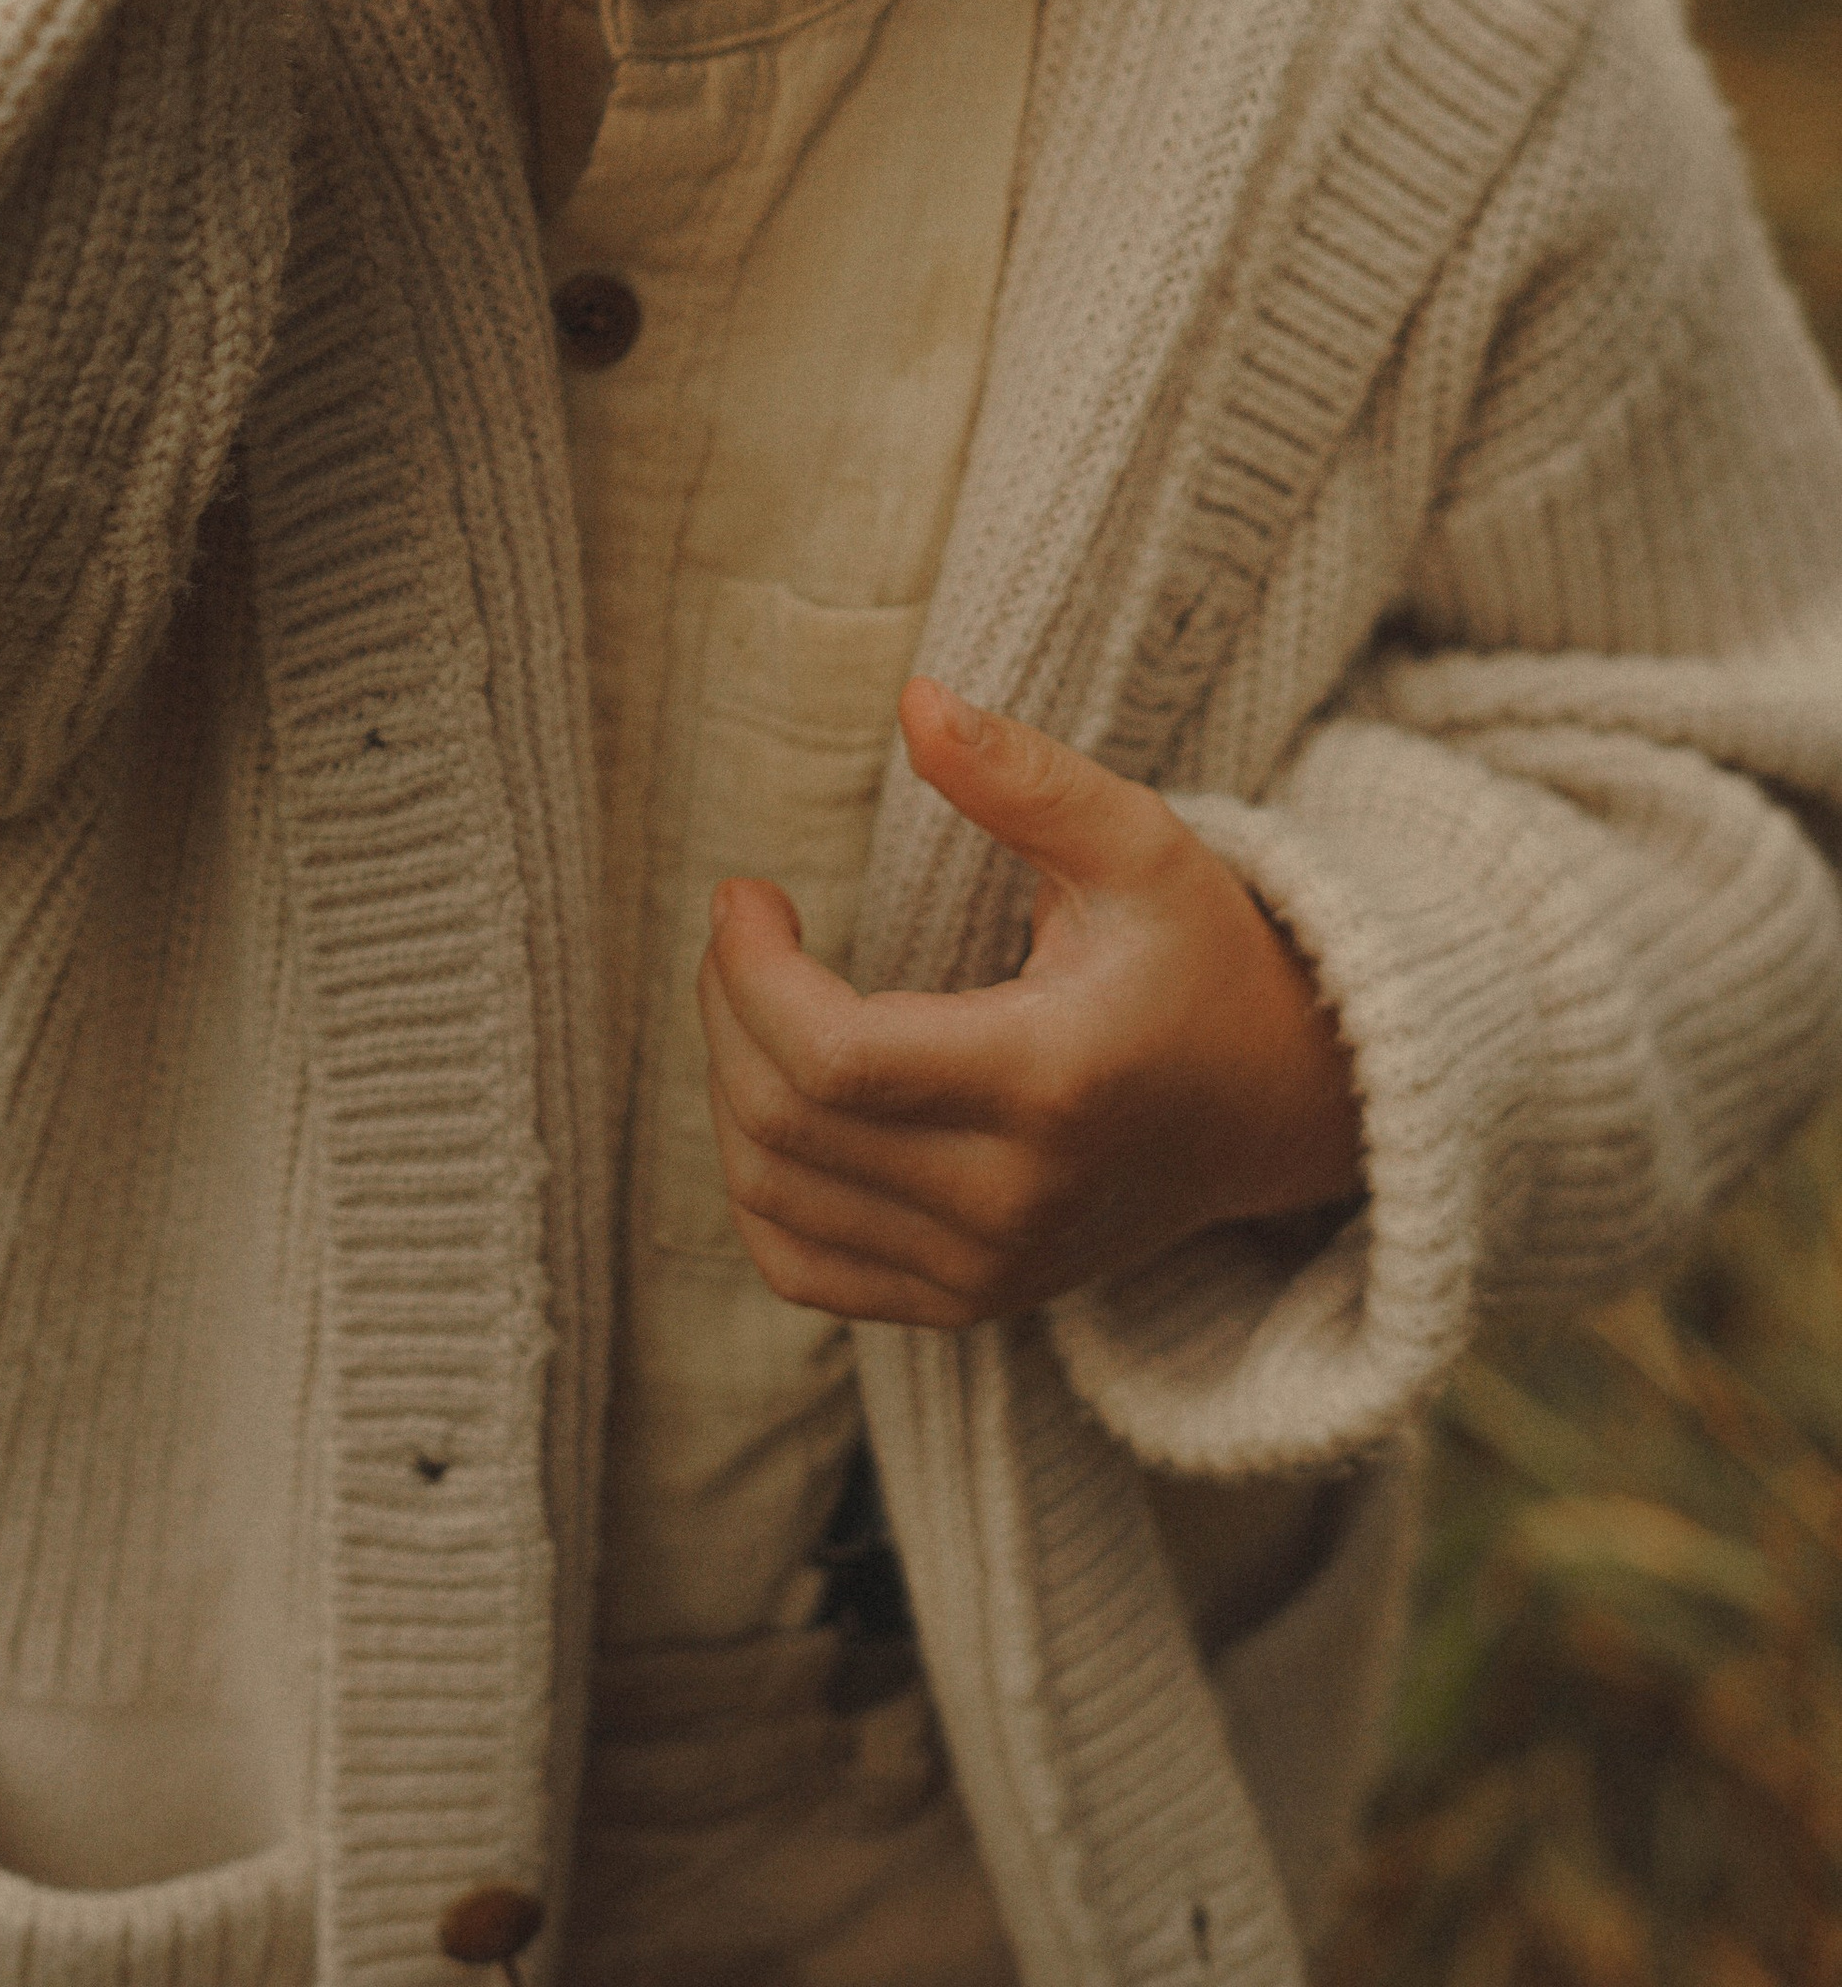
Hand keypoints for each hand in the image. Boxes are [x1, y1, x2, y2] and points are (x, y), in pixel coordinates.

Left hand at [697, 678, 1364, 1329]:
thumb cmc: (1198, 953)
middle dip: (725, 1008)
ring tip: (755, 997)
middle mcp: (1014, 1200)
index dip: (749, 972)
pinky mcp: (969, 1301)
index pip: (832, 1058)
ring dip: (729, 1086)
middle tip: (742, 929)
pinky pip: (803, 1270)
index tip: (744, 894)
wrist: (1273, 1105)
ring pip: (774, 1197)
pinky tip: (775, 1098)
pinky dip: (758, 1187)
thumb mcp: (1135, 842)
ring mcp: (988, 1269)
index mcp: (1051, 1081)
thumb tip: (914, 699)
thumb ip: (1022, 776)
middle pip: (786, 1126)